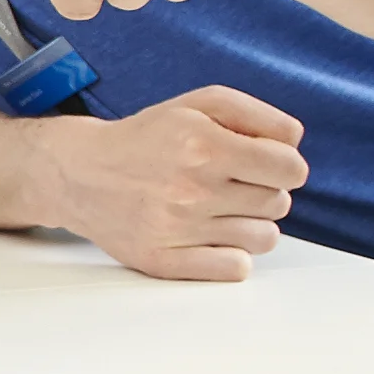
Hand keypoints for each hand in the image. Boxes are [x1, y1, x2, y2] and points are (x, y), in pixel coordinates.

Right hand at [31, 85, 307, 279]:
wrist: (80, 173)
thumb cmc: (147, 137)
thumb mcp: (198, 104)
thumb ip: (256, 115)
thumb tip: (294, 143)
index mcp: (204, 145)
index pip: (289, 168)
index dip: (285, 165)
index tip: (266, 165)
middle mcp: (191, 188)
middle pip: (278, 203)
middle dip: (264, 191)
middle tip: (232, 184)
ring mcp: (177, 229)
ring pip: (264, 238)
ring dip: (250, 223)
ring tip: (221, 210)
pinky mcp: (163, 260)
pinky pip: (235, 268)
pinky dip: (232, 255)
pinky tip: (210, 236)